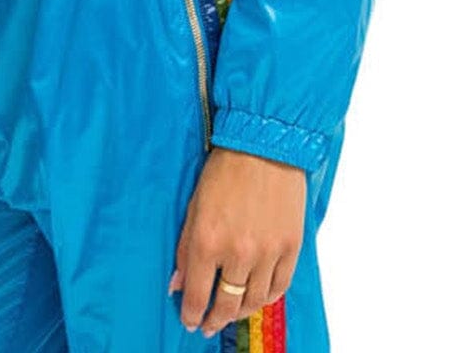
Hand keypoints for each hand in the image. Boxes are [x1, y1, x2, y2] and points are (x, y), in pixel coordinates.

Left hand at [168, 146, 305, 335]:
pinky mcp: (291, 247)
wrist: (265, 144)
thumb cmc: (225, 169)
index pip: (197, 295)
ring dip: (239, 312)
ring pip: (254, 301)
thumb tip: (178, 284)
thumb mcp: (194, 206)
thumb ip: (184, 248)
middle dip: (214, 320)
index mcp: (208, 241)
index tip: (190, 320)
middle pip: (226, 305)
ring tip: (231, 312)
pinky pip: (279, 287)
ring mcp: (268, 252)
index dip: (192, 314)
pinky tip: (257, 297)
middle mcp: (238, 253)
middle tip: (208, 325)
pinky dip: (267, 297)